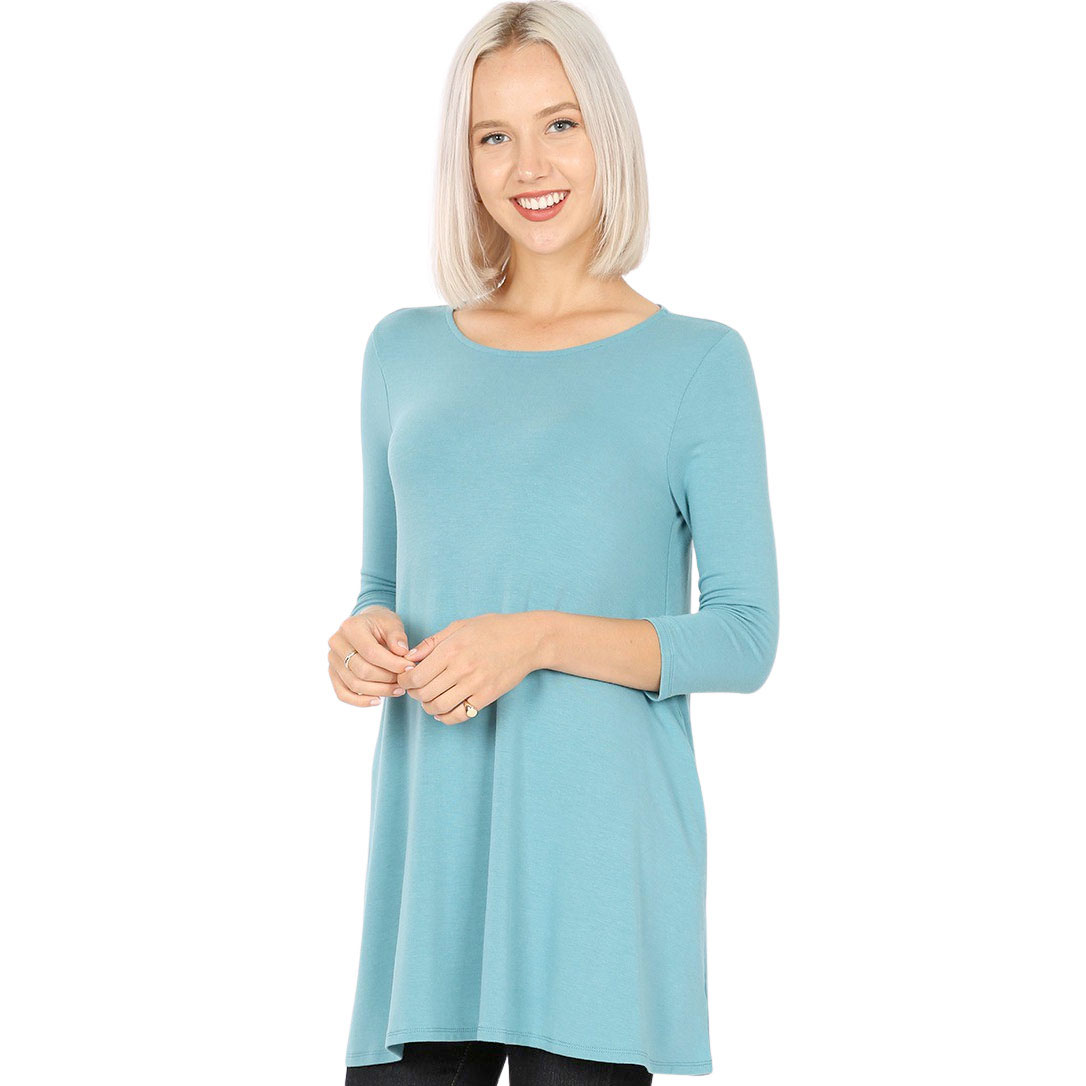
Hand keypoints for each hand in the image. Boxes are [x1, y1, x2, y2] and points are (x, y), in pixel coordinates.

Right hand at [328, 606, 411, 706]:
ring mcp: (332, 660)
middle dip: (387, 679)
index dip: (392, 663)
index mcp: (350, 627)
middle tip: (405, 680)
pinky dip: (360, 701)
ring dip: (379, 691)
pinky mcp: (333, 673)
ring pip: (354, 684)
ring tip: (398, 689)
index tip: (409, 668)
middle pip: (362, 670)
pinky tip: (379, 700)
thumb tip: (403, 652)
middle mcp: (336, 643)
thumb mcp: (392, 623)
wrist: (366, 626)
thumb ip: (397, 636)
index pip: (371, 652)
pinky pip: (343, 694)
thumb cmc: (381, 624)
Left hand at [397, 611, 540, 724]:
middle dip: (413, 693)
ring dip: (427, 706)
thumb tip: (409, 656)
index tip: (405, 677)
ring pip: (438, 706)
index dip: (405, 679)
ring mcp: (475, 685)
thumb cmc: (493, 629)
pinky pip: (459, 715)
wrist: (527, 640)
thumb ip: (432, 642)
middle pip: (424, 692)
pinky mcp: (487, 697)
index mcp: (451, 649)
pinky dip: (445, 717)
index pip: (416, 675)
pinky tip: (442, 710)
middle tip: (414, 689)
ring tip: (428, 698)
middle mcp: (461, 668)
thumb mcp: (460, 626)